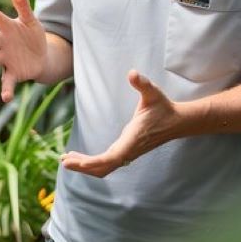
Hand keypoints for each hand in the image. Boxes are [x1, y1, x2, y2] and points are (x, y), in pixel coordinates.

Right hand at [0, 0, 47, 102]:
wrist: (41, 57)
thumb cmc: (32, 36)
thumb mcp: (31, 20)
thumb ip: (23, 5)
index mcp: (6, 28)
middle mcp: (1, 44)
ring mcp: (5, 59)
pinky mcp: (13, 74)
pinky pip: (7, 83)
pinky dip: (6, 90)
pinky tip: (6, 97)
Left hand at [60, 70, 179, 177]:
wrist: (177, 122)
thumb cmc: (163, 107)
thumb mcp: (153, 93)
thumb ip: (143, 84)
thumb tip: (132, 73)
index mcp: (133, 139)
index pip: (112, 157)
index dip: (94, 162)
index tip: (78, 163)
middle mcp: (129, 150)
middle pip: (104, 167)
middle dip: (83, 166)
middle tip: (63, 160)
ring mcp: (128, 153)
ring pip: (105, 168)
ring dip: (86, 167)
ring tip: (67, 160)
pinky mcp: (127, 152)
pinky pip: (107, 163)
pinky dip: (93, 164)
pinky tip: (81, 159)